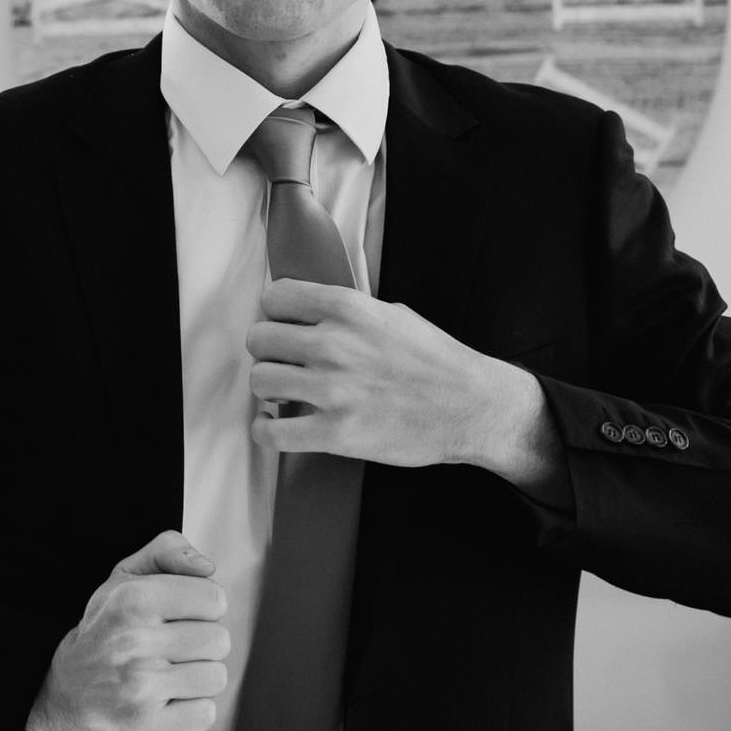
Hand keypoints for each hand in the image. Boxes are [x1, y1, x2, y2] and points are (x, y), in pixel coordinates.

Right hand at [24, 529, 229, 730]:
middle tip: (172, 648)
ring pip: (215, 677)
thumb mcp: (125, 577)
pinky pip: (205, 713)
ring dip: (197, 677)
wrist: (65, 690)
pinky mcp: (144, 727)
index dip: (202, 607)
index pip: (214, 598)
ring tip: (169, 673)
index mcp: (132, 599)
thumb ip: (167, 552)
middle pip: (218, 639)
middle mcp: (134, 642)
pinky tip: (166, 700)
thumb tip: (206, 567)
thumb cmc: (105, 630)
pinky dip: (191, 708)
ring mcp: (139, 689)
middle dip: (200, 643)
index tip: (180, 615)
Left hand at [247, 277, 501, 468]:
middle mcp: (333, 345)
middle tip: (283, 362)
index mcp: (347, 309)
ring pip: (260, 381)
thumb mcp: (392, 314)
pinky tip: (274, 426)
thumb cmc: (436, 360)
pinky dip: (265, 431)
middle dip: (268, 351)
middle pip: (259, 339)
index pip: (275, 298)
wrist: (471, 406)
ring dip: (268, 388)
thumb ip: (348, 312)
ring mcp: (332, 390)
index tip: (281, 325)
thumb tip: (310, 313)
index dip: (274, 313)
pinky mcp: (335, 433)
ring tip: (284, 393)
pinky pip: (272, 433)